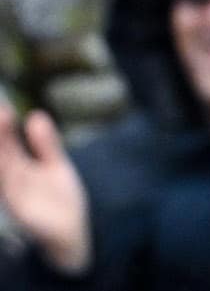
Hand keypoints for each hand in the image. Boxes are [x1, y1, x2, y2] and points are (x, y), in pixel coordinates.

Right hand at [0, 103, 90, 275]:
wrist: (72, 235)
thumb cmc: (57, 202)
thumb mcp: (54, 167)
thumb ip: (45, 144)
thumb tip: (35, 116)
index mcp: (17, 170)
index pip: (4, 143)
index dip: (1, 126)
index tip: (2, 104)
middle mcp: (11, 181)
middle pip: (1, 153)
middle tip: (1, 109)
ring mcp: (15, 196)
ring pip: (3, 168)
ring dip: (1, 146)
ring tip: (2, 118)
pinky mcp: (24, 211)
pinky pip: (12, 192)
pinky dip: (7, 175)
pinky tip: (7, 163)